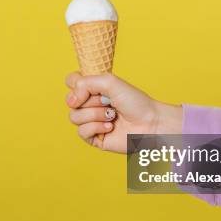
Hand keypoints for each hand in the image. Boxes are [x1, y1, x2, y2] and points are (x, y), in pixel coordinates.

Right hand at [65, 72, 182, 152]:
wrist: (150, 123)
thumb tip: (71, 101)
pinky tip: (110, 127)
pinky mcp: (94, 138)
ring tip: (111, 115)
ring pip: (74, 117)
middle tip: (107, 101)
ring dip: (95, 114)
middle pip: (70, 101)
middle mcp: (90, 104)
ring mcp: (91, 121)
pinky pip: (81, 132)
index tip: (87, 86)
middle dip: (90, 101)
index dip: (75, 85)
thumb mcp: (109, 82)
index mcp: (94, 89)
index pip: (71, 82)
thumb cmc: (135, 102)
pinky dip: (96, 127)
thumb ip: (85, 83)